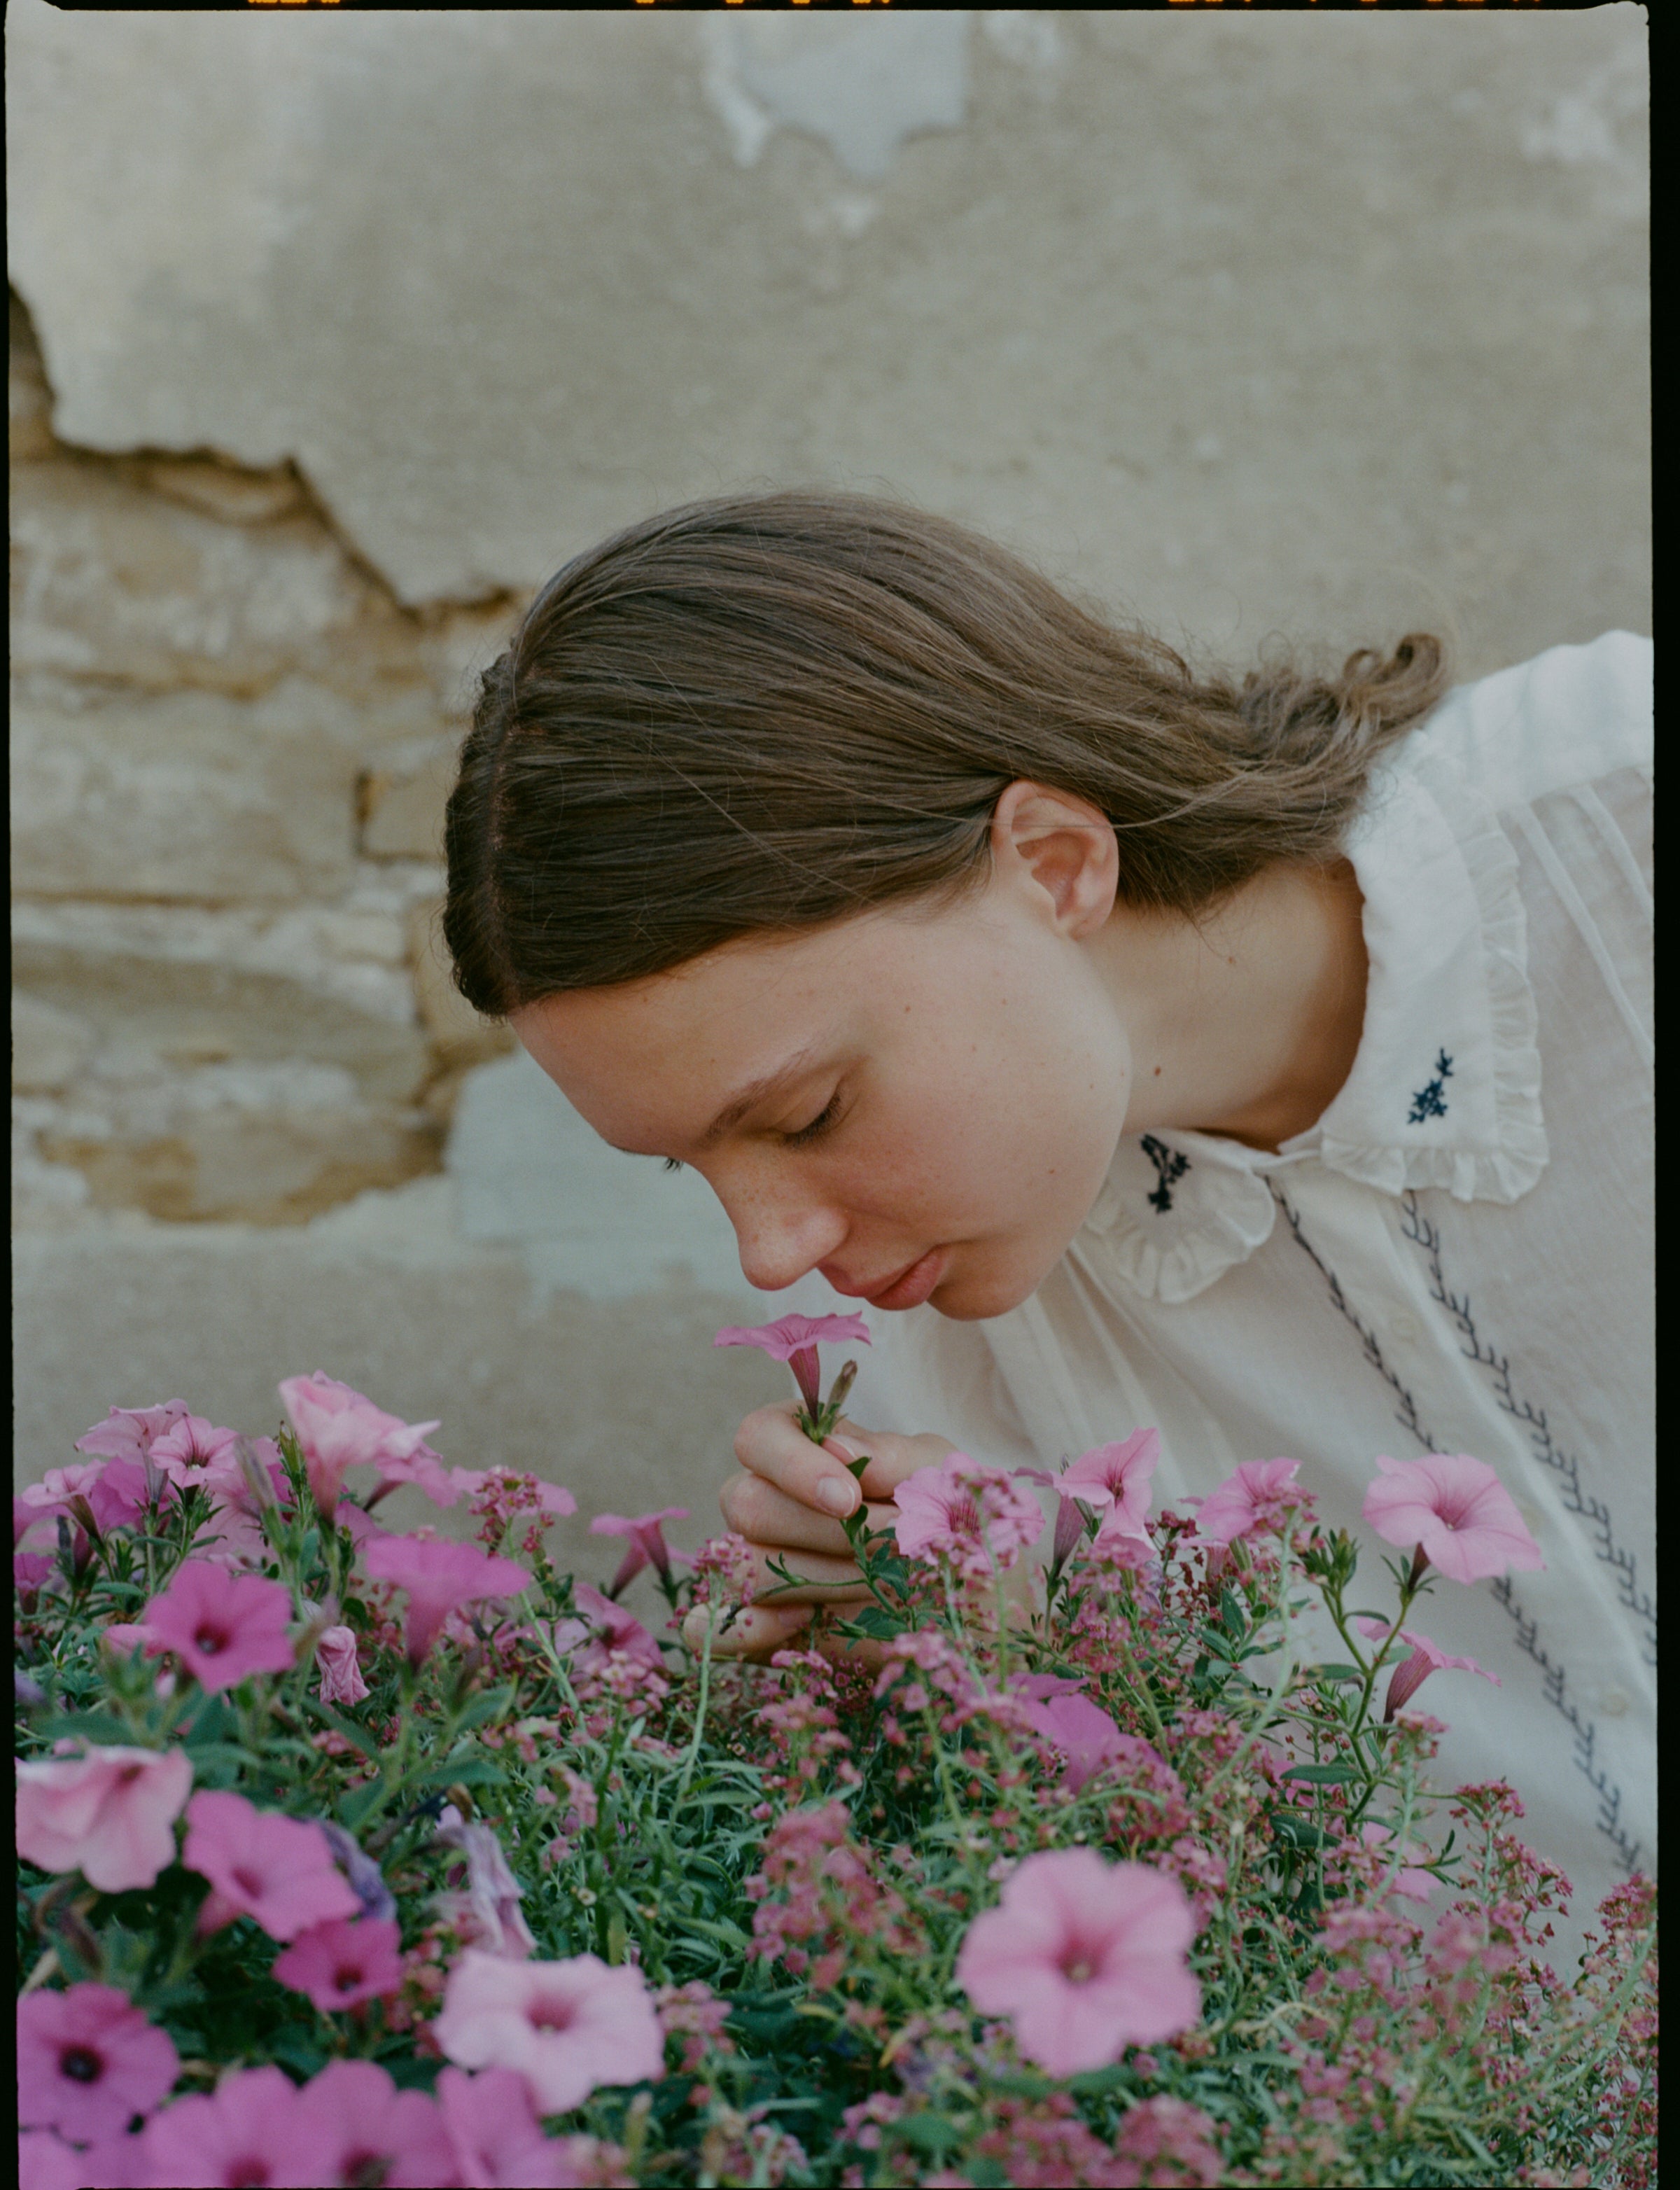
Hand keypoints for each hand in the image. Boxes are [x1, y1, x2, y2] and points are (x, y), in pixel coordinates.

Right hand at [680, 1403, 954, 1662]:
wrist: (986, 1596)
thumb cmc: (961, 1520)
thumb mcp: (946, 1479)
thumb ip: (897, 1457)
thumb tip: (836, 1449)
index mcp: (807, 1449)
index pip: (759, 1436)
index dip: (792, 1465)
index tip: (848, 1498)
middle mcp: (772, 1501)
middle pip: (746, 1503)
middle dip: (822, 1532)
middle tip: (893, 1548)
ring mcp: (763, 1565)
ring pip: (740, 1564)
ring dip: (814, 1579)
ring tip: (879, 1586)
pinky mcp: (765, 1625)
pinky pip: (716, 1628)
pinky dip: (746, 1629)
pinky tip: (804, 1624)